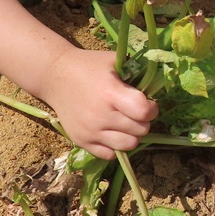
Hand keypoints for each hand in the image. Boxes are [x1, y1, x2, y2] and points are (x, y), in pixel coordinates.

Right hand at [43, 47, 158, 159]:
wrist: (55, 76)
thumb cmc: (89, 66)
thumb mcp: (114, 61)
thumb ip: (136, 72)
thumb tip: (159, 83)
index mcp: (110, 93)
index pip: (144, 112)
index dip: (152, 108)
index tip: (149, 103)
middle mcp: (101, 116)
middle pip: (140, 130)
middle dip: (143, 121)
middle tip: (135, 112)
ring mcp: (91, 132)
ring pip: (128, 145)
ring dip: (132, 135)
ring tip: (125, 123)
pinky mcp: (82, 142)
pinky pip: (110, 155)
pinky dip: (115, 146)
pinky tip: (112, 132)